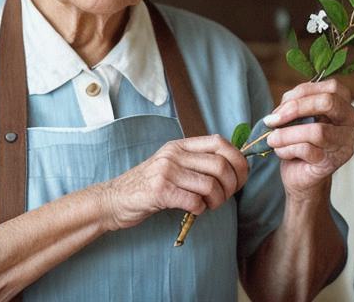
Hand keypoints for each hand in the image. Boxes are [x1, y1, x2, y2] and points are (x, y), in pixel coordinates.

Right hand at [96, 135, 248, 230]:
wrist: (113, 200)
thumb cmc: (147, 186)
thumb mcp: (171, 164)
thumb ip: (195, 162)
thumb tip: (233, 167)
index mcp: (180, 145)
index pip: (220, 142)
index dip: (238, 159)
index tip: (240, 177)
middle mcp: (174, 154)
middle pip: (220, 165)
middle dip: (232, 185)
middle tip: (225, 197)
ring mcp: (166, 171)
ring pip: (210, 184)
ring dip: (217, 200)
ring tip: (209, 206)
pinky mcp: (159, 191)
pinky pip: (194, 201)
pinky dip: (201, 209)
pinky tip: (194, 211)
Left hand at [264, 80, 353, 200]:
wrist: (299, 173)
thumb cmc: (299, 140)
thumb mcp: (296, 114)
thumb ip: (294, 102)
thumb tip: (285, 106)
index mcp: (344, 104)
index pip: (331, 87)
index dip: (302, 92)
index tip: (281, 106)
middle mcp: (350, 122)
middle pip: (329, 102)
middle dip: (295, 108)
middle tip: (273, 120)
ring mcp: (345, 143)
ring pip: (318, 131)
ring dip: (287, 134)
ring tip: (272, 139)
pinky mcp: (333, 162)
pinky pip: (308, 150)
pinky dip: (287, 150)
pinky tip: (281, 152)